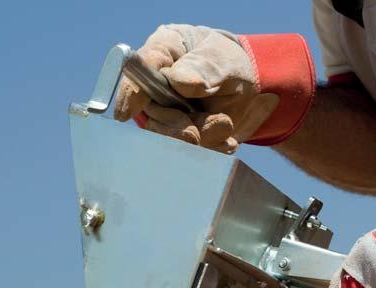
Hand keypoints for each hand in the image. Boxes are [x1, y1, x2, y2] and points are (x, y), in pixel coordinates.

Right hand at [114, 24, 314, 150]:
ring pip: (168, 133)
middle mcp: (156, 83)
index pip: (141, 68)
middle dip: (173, 126)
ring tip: (225, 126)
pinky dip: (209, 148)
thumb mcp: (226, 61)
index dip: (131, 91)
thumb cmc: (229, 64)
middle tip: (197, 134)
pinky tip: (227, 142)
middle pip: (151, 109)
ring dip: (198, 137)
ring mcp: (165, 111)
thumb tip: (180, 80)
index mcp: (164, 51)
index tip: (126, 112)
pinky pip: (187, 148)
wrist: (249, 88)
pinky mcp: (179, 133)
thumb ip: (206, 68)